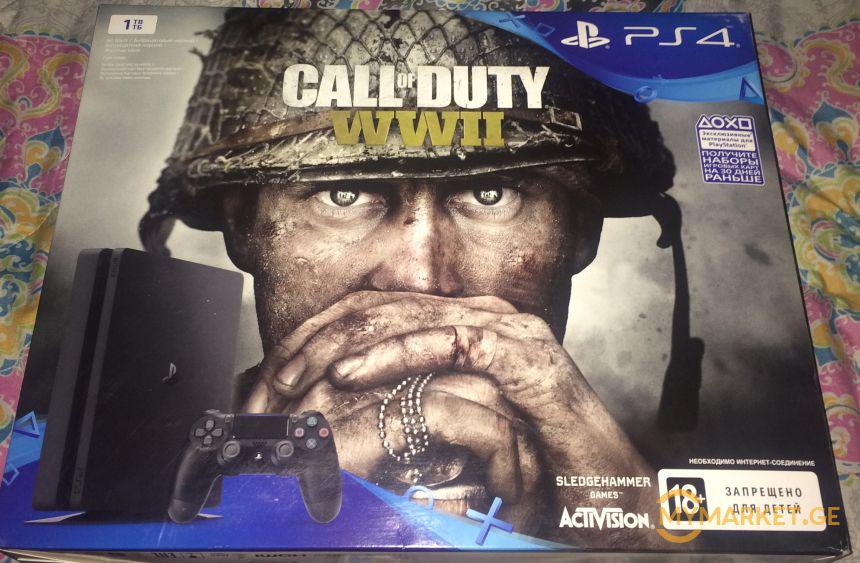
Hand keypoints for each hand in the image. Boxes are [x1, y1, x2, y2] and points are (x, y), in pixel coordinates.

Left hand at [244, 291, 654, 543]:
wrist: (602, 488)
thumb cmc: (525, 465)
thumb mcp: (447, 428)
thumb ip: (404, 405)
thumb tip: (334, 409)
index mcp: (462, 325)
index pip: (378, 309)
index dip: (322, 332)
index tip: (278, 369)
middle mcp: (482, 315)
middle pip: (382, 305)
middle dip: (319, 337)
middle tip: (272, 375)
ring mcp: (505, 327)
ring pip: (405, 315)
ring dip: (343, 345)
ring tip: (297, 376)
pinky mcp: (521, 351)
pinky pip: (446, 340)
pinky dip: (393, 354)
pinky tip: (350, 374)